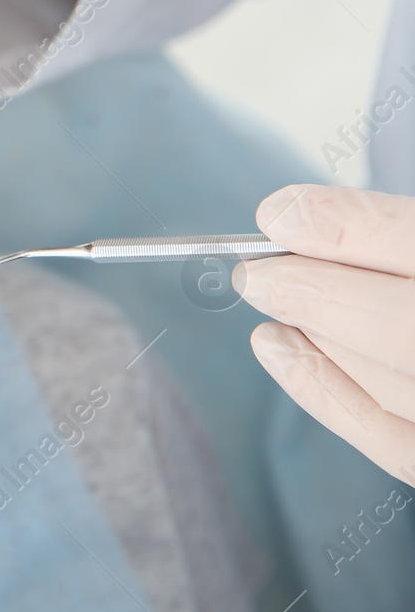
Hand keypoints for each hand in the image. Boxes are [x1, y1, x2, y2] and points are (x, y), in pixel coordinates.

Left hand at [237, 184, 414, 482]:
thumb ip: (398, 232)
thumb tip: (293, 218)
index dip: (352, 229)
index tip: (279, 213)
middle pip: (408, 325)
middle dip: (320, 292)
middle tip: (258, 268)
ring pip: (397, 387)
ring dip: (319, 340)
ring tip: (268, 298)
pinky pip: (398, 445)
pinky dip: (327, 394)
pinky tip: (281, 351)